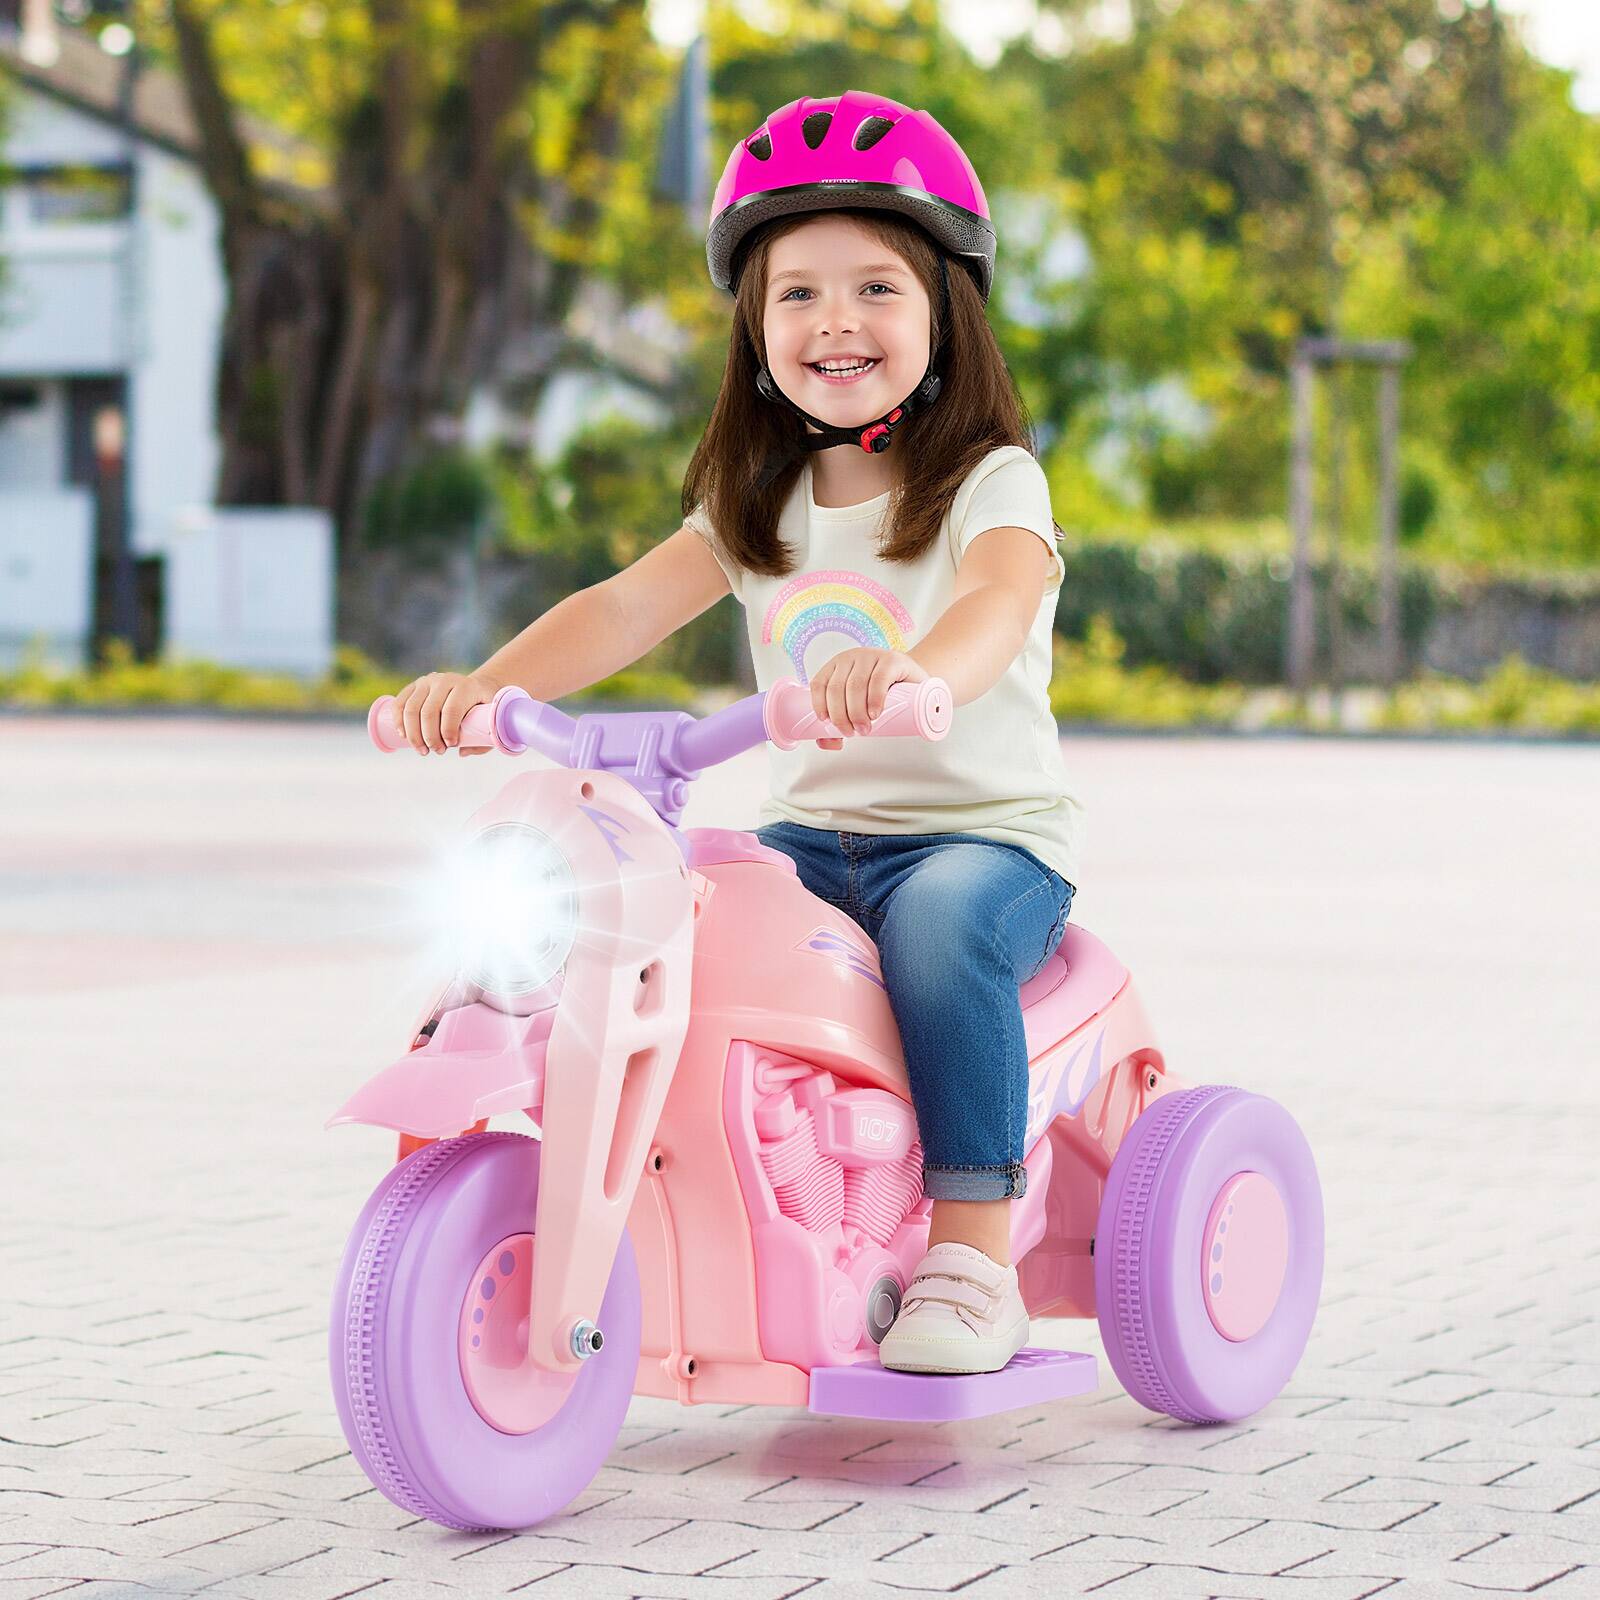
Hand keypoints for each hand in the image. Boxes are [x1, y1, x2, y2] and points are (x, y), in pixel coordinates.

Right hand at [391, 670, 502, 755]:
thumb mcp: (490, 721)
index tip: (451, 745)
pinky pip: (400, 704)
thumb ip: (482, 739)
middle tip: (437, 751)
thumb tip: (461, 752)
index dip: (448, 730)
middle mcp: (444, 680)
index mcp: (466, 686)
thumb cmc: (483, 708)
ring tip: (423, 750)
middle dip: (430, 737)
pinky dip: (398, 722)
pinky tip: (404, 736)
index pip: (452, 709)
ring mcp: (427, 681)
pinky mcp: (414, 686)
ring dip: (413, 735)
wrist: (476, 688)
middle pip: (429, 712)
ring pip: (411, 709)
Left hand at [808, 649, 928, 750]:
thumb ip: (843, 723)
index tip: (827, 723)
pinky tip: (875, 713)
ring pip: (855, 685)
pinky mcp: (891, 660)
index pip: (820, 683)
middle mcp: (851, 657)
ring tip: (865, 728)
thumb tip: (829, 742)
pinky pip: (878, 679)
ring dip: (856, 712)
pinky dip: (874, 699)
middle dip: (840, 715)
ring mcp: (871, 656)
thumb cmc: (884, 695)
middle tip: (851, 732)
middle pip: (836, 688)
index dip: (819, 704)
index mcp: (837, 666)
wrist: (915, 682)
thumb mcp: (860, 707)